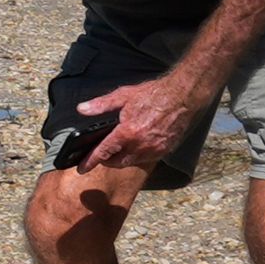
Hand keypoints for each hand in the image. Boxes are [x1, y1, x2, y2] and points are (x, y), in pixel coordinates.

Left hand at [73, 75, 207, 172]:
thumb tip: (82, 109)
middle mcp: (141, 145)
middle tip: (101, 154)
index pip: (104, 152)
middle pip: (117, 163)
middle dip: (106, 161)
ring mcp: (155, 149)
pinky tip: (135, 146)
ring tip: (117, 149)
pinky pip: (146, 158)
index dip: (90, 161)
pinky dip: (137, 155)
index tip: (82, 168)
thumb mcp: (123, 96)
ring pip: (132, 162)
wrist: (183, 97)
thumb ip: (101, 105)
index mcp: (128, 132)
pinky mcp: (165, 150)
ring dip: (122, 159)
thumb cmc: (154, 95)